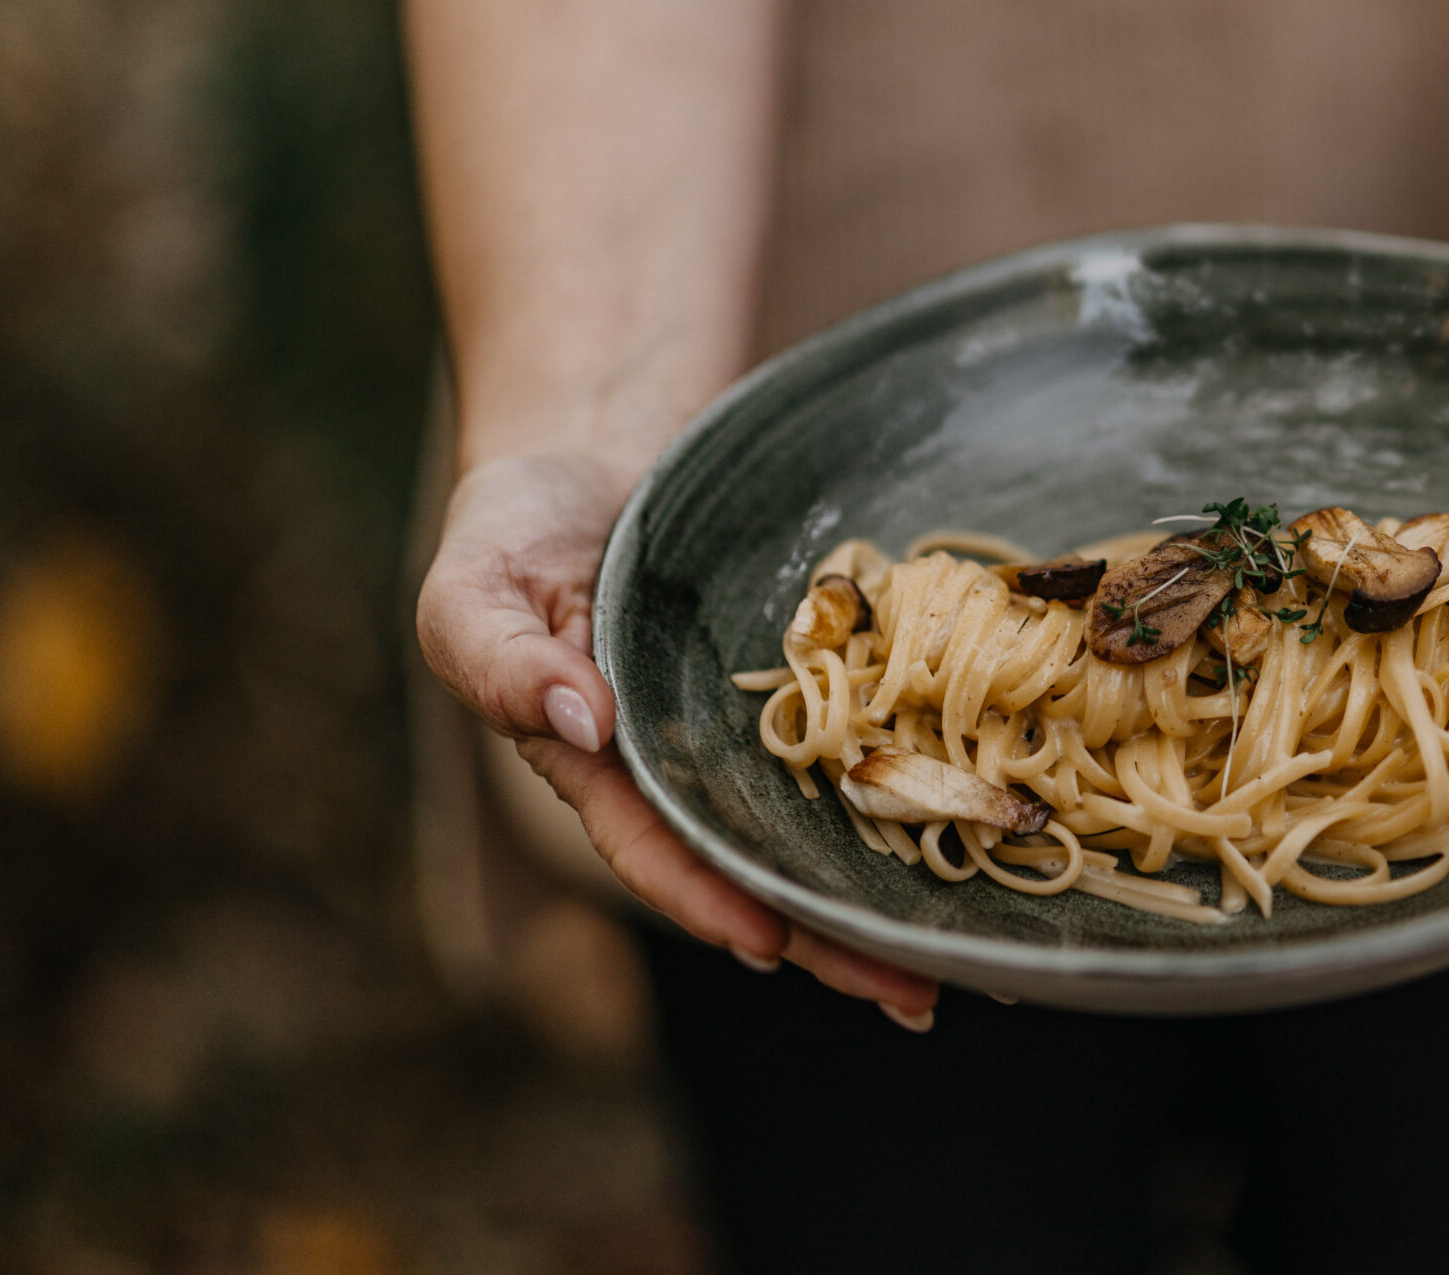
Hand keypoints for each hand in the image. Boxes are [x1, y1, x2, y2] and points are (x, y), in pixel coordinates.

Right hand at [416, 452, 940, 1028]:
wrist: (600, 449)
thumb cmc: (517, 527)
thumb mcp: (474, 586)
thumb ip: (503, 660)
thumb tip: (580, 720)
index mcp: (602, 771)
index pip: (660, 854)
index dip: (714, 902)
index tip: (773, 944)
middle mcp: (685, 771)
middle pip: (762, 873)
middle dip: (831, 943)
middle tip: (915, 998)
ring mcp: (751, 735)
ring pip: (821, 831)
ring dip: (887, 897)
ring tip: (964, 956)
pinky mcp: (808, 688)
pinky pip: (859, 751)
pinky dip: (911, 794)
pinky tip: (974, 831)